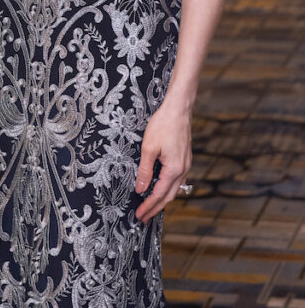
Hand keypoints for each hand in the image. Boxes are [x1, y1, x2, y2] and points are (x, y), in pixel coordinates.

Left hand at [134, 102, 191, 222]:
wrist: (178, 109)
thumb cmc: (163, 125)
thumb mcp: (149, 148)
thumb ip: (145, 170)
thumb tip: (140, 189)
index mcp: (174, 170)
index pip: (159, 195)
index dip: (148, 207)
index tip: (139, 215)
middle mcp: (183, 170)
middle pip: (168, 196)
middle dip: (155, 208)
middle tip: (143, 217)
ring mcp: (186, 165)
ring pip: (174, 189)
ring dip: (162, 199)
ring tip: (150, 206)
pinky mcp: (185, 159)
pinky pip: (177, 180)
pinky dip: (168, 188)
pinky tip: (161, 188)